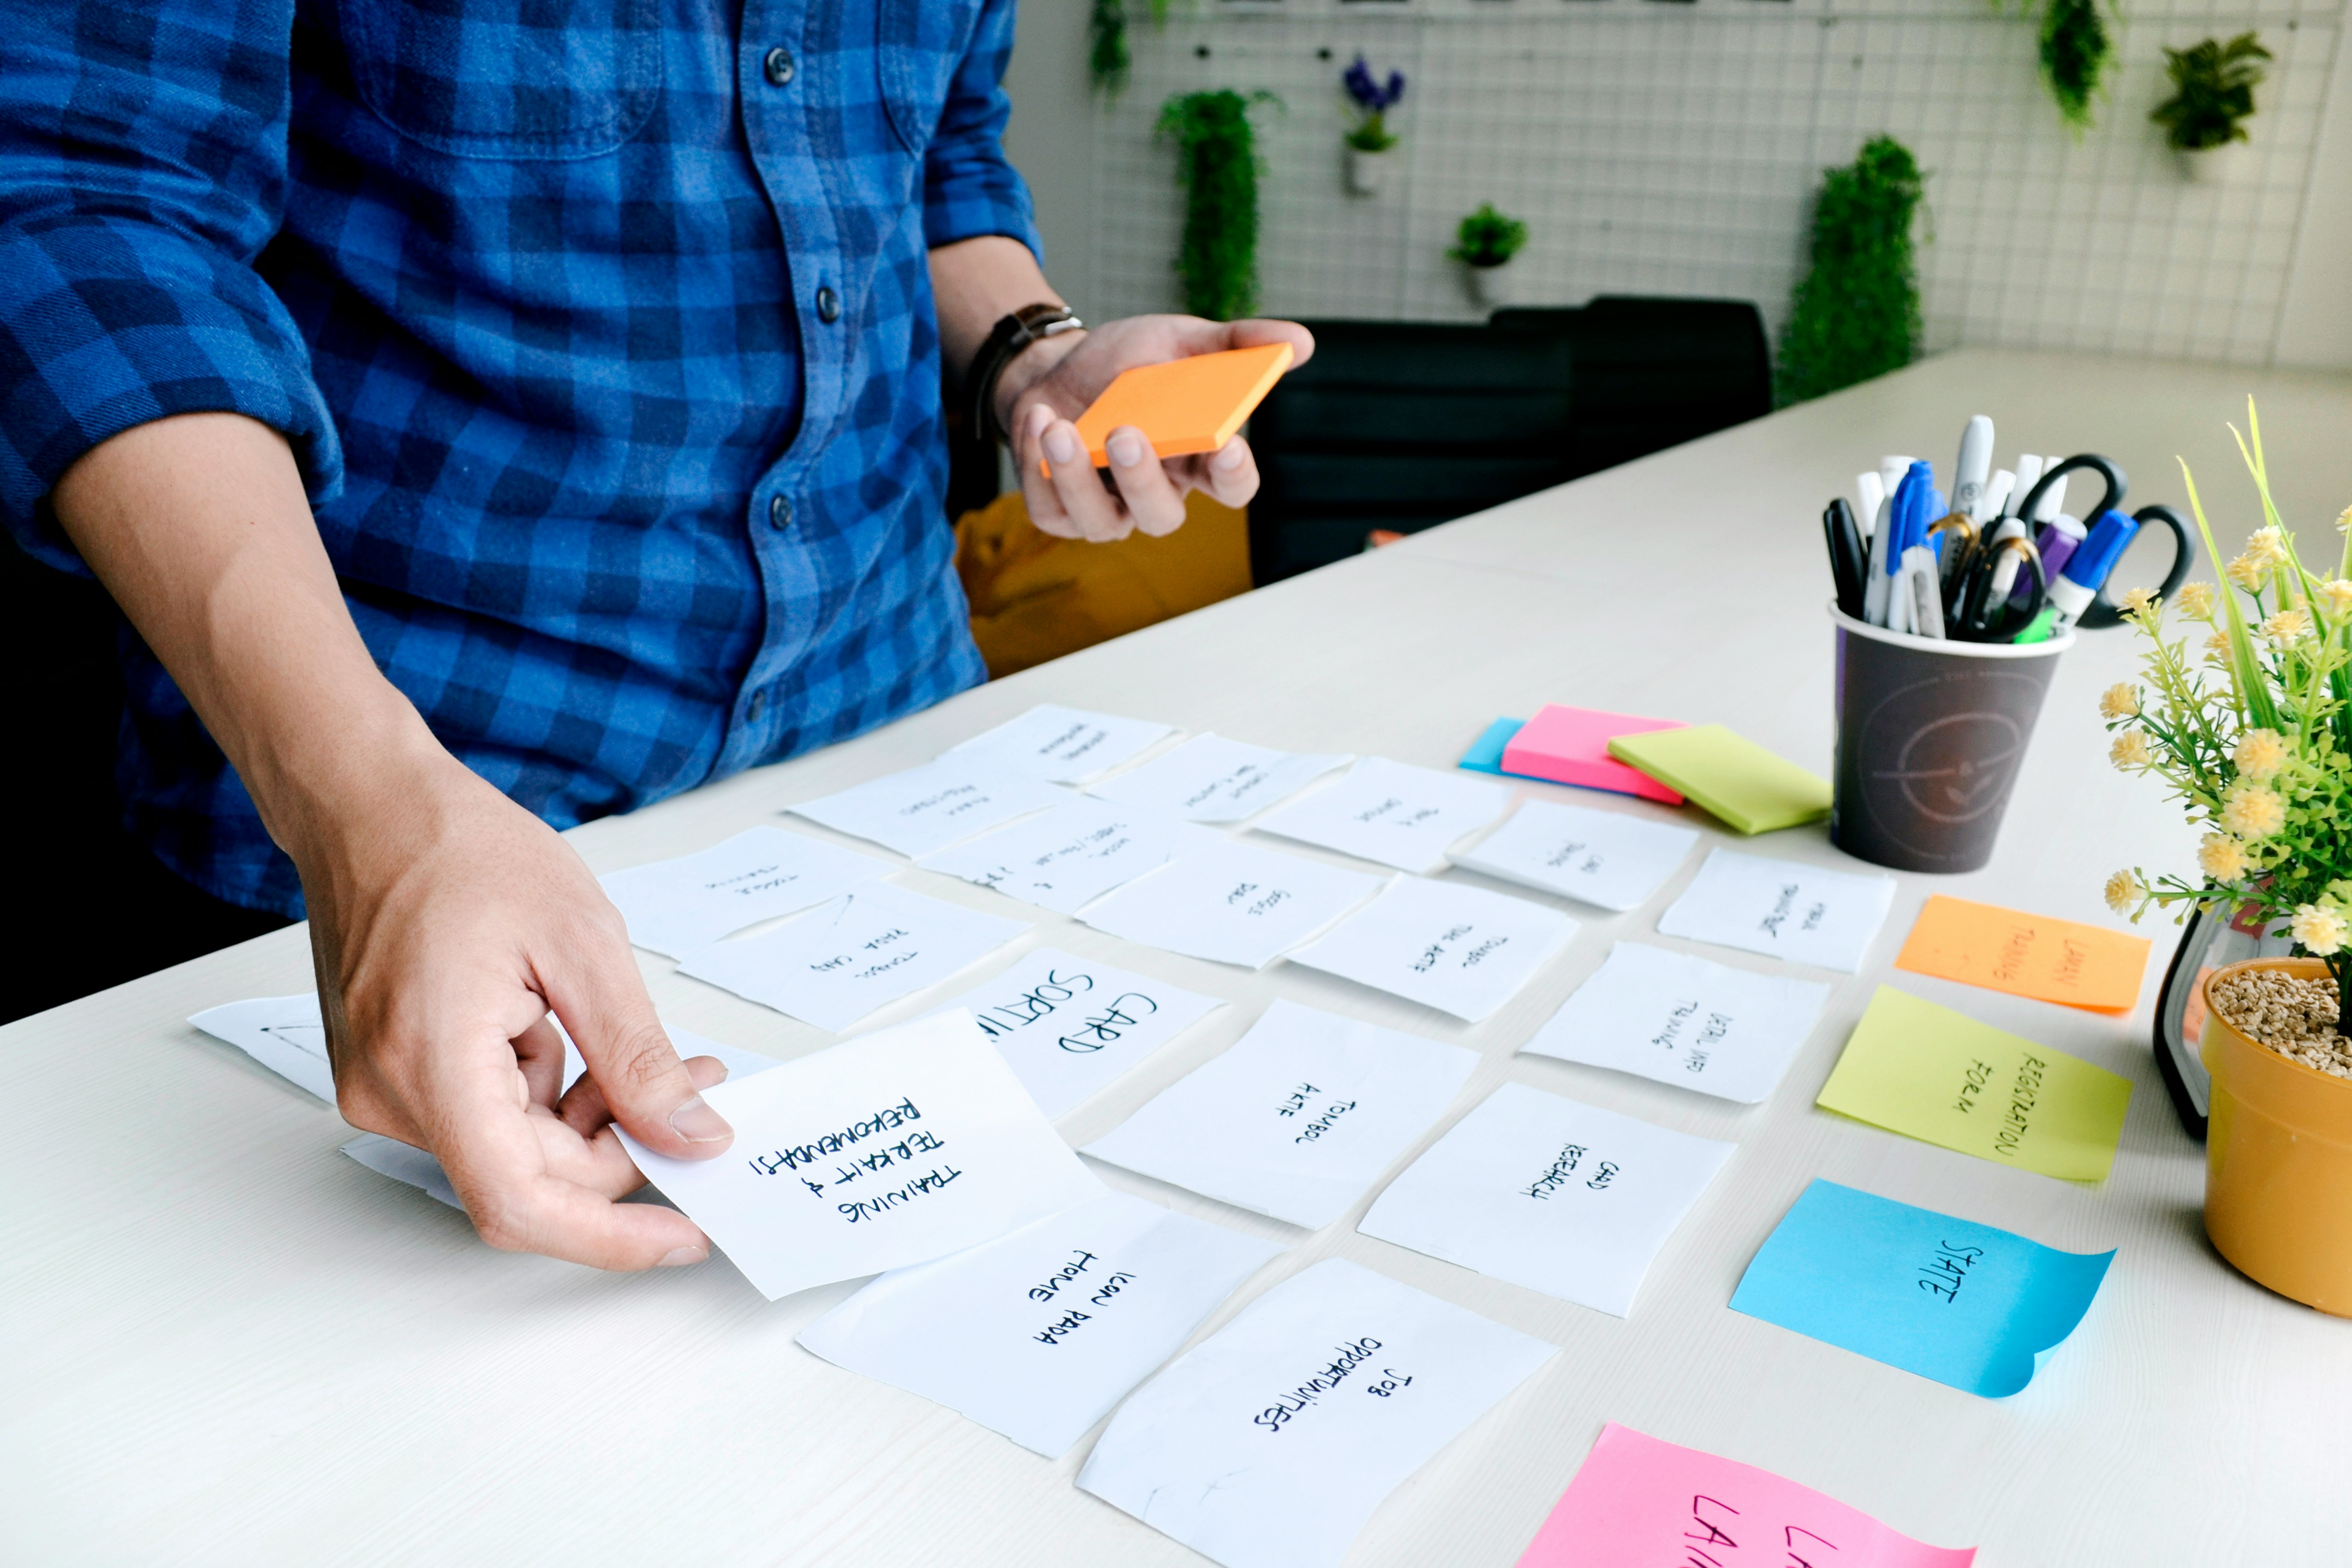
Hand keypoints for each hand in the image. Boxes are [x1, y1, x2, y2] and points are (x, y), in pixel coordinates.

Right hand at [301, 738, 735, 1269]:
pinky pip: (486, 1116)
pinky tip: (565, 1030)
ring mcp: (382, 1088)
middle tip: (697, 1091)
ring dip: (587, 1116)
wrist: (368, 804)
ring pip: (513, 1150)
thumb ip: (638, 1055)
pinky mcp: (391, 1074)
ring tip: (635, 1045)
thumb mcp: (583, 943)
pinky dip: (544, 1092)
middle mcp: (390, 1094)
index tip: (682, 1237)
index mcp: (431, 1064)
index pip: (521, 1204)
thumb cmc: (460, 848)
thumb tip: (691, 1134)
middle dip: (621, 1148)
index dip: (610, 1237)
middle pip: (528, 1178)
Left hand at [999, 315, 1313, 542]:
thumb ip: (1236, 343)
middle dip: (1143, 481)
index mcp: (1196, 458)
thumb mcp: (1181, 339)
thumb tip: (1300, 342)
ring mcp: (1107, 508)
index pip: (1231, 486)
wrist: (1057, 370)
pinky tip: (1039, 418)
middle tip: (1127, 434)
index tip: (1228, 448)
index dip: (1234, 477)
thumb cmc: (1126, 364)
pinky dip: (1038, 466)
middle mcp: (1154, 493)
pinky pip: (1050, 510)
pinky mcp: (1059, 512)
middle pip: (1163, 517)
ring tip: (1060, 428)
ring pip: (1102, 524)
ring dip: (1078, 478)